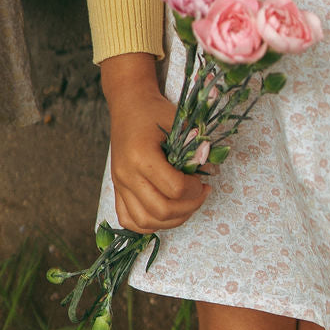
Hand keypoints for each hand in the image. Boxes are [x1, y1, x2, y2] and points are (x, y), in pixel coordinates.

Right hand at [102, 53, 208, 233]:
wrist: (129, 105)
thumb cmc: (155, 112)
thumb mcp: (179, 123)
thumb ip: (196, 147)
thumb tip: (212, 172)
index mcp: (141, 155)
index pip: (173, 189)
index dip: (194, 189)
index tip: (202, 179)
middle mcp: (126, 174)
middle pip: (161, 210)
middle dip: (188, 206)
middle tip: (200, 193)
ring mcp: (119, 184)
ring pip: (145, 221)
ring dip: (172, 219)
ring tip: (186, 204)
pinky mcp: (117, 189)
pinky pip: (129, 220)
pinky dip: (149, 223)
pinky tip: (166, 212)